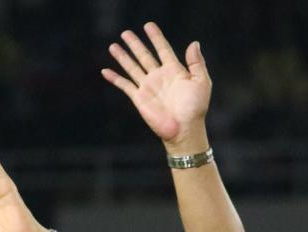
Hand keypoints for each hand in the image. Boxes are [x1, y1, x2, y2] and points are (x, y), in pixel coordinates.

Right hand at [101, 22, 210, 152]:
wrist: (184, 129)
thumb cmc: (196, 108)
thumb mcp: (202, 82)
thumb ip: (197, 62)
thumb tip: (194, 43)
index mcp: (174, 70)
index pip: (163, 49)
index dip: (156, 37)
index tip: (148, 25)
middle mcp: (159, 76)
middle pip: (144, 55)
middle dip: (135, 44)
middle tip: (125, 33)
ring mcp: (148, 87)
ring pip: (132, 67)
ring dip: (122, 57)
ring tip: (113, 46)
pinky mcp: (139, 98)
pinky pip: (124, 85)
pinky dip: (114, 78)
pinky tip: (105, 71)